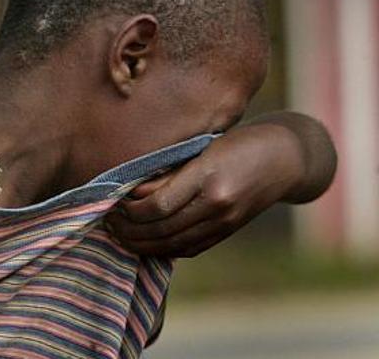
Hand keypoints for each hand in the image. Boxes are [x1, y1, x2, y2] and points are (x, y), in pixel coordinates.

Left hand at [104, 121, 309, 257]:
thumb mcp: (202, 147)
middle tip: (107, 222)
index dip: (129, 210)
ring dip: (140, 244)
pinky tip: (144, 243)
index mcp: (207, 176)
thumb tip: (132, 191)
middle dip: (128, 230)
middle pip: (161, 229)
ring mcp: (224, 223)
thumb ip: (168, 171)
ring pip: (172, 244)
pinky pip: (189, 249)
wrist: (285, 160)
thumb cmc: (238, 143)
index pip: (157, 205)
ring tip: (118, 235)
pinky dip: (162, 249)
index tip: (112, 201)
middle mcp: (217, 204)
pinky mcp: (227, 232)